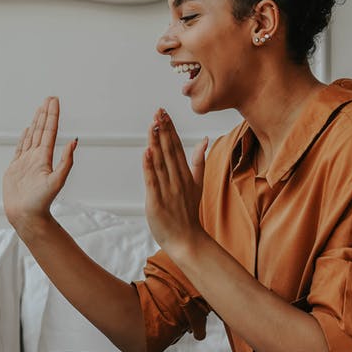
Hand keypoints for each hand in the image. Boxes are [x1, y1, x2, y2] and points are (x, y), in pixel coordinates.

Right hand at [3, 97, 77, 232]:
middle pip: (42, 130)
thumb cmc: (41, 203)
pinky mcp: (16, 169)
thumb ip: (66, 162)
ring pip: (32, 137)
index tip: (54, 101)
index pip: (49, 132)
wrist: (26, 217)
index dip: (52, 116)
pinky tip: (27, 130)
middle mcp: (37, 158)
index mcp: (45, 158)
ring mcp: (26, 162)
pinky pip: (20, 149)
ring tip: (39, 109)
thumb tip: (74, 142)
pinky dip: (24, 138)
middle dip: (45, 114)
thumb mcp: (57, 181)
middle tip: (49, 98)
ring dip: (36, 122)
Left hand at [142, 108, 208, 253]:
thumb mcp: (197, 184)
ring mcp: (167, 190)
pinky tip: (146, 153)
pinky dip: (149, 167)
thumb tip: (205, 140)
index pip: (177, 147)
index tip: (164, 113)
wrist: (187, 239)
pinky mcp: (157, 201)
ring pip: (160, 162)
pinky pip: (152, 181)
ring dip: (156, 143)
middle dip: (163, 130)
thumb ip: (199, 161)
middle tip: (158, 112)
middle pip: (169, 151)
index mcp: (185, 174)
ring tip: (152, 126)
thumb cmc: (188, 212)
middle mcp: (177, 180)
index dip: (170, 129)